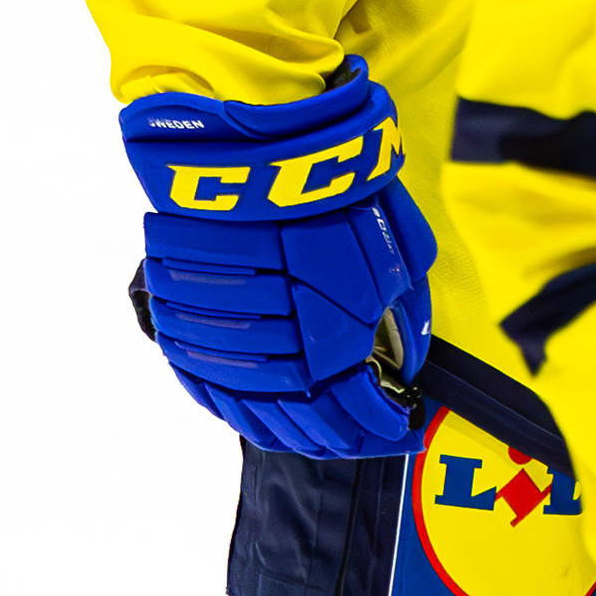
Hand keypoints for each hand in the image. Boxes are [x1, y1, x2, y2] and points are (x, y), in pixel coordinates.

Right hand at [124, 72, 435, 454]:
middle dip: (347, 437)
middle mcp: (275, 366)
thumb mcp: (395, 251)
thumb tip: (410, 352)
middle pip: (314, 427)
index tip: (407, 425)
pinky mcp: (184, 337)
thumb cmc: (328, 197)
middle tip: (366, 434)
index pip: (364, 416)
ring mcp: (223, 357)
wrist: (242, 159)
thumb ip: (405, 310)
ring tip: (321, 429)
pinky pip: (215, 396)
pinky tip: (265, 410)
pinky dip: (245, 412)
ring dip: (297, 431)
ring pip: (262, 420)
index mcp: (332, 350)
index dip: (389, 427)